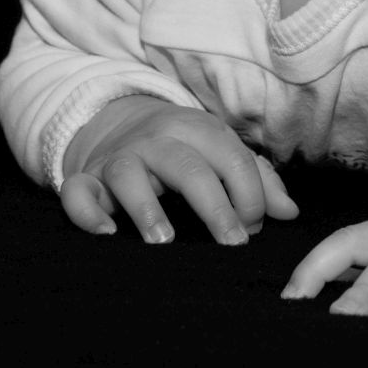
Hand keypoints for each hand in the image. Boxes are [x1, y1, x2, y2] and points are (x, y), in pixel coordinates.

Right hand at [58, 95, 299, 244]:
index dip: (250, 196)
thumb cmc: (185, 148)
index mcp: (200, 130)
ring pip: (130, 174)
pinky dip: (88, 211)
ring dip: (147, 208)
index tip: (253, 230)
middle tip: (233, 244)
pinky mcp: (87, 177)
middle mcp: (159, 139)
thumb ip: (258, 179)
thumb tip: (289, 212)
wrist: (120, 123)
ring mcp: (120, 157)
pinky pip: (78, 191)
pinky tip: (106, 233)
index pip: (233, 160)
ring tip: (165, 241)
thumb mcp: (222, 152)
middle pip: (189, 168)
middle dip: (215, 207)